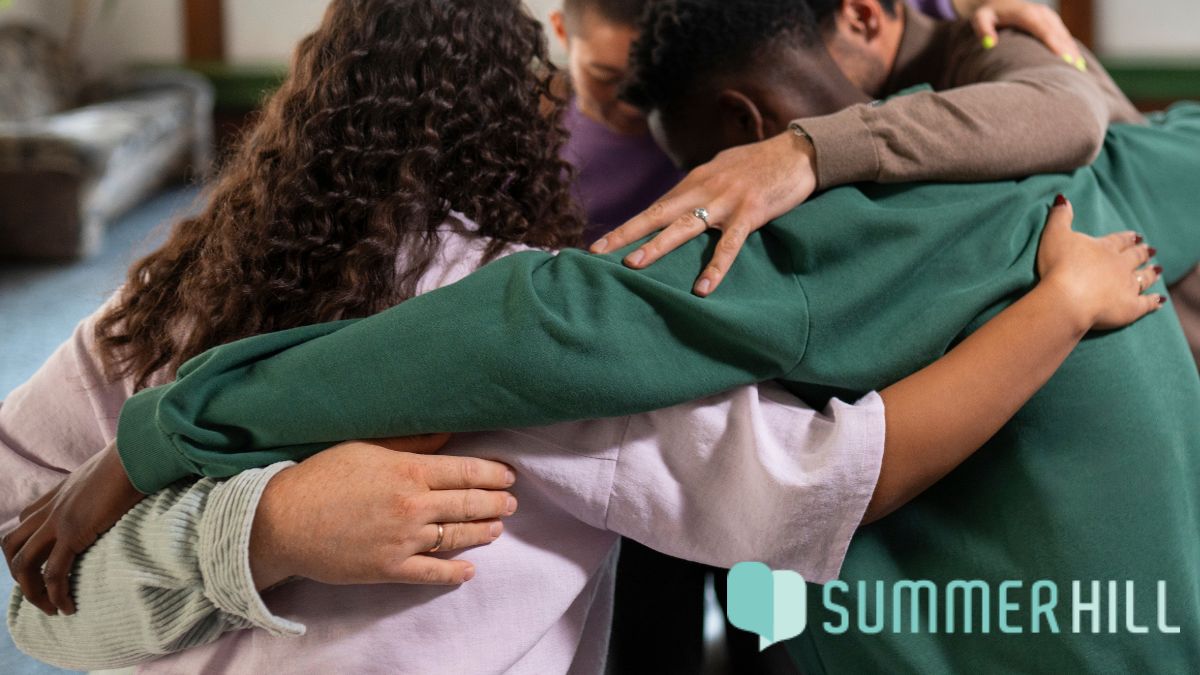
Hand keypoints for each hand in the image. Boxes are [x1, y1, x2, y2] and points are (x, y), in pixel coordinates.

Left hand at [2, 443, 144, 615]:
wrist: (137, 453)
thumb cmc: (133, 459)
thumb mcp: (109, 473)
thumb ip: (104, 486)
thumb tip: (123, 490)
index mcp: (58, 493)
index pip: (25, 521)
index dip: (27, 546)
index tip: (45, 564)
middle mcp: (50, 508)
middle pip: (12, 545)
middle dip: (20, 573)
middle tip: (41, 592)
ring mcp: (58, 521)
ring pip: (23, 563)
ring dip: (32, 591)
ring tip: (51, 608)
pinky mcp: (72, 533)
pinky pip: (53, 573)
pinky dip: (56, 594)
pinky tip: (68, 607)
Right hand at [249, 434, 517, 588]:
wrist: (283, 521)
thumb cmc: (322, 476)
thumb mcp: (367, 447)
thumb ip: (412, 442)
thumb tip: (448, 432)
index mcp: (409, 472)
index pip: (467, 471)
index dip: (494, 474)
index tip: (508, 475)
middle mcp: (413, 507)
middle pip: (469, 504)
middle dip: (497, 503)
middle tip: (511, 502)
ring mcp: (404, 540)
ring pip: (457, 538)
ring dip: (483, 533)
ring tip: (497, 529)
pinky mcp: (390, 568)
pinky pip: (432, 573)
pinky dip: (455, 573)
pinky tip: (470, 570)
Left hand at [590, 131, 816, 296]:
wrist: (798, 152)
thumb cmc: (758, 164)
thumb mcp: (721, 170)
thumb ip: (699, 187)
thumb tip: (678, 204)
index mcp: (694, 181)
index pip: (655, 207)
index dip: (627, 226)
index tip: (601, 245)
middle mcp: (703, 189)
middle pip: (657, 214)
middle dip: (626, 234)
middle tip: (598, 253)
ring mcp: (726, 202)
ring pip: (685, 227)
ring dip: (657, 246)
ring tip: (633, 265)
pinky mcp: (750, 213)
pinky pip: (729, 245)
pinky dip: (716, 268)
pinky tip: (702, 289)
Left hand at [964, 0, 1082, 67]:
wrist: (999, 2)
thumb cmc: (988, 14)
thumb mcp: (980, 18)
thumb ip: (983, 29)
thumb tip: (990, 43)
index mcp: (1026, 14)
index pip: (1043, 30)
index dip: (1054, 44)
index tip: (1064, 59)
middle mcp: (1041, 14)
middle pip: (1058, 35)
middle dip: (1068, 51)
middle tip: (1076, 71)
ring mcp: (1049, 18)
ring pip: (1064, 36)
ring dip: (1073, 52)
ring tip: (1080, 72)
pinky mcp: (1052, 22)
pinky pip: (1064, 37)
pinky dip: (1071, 49)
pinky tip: (1077, 65)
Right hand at [1036, 195, 1163, 330]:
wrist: (1067, 298)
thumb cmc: (1058, 266)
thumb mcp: (1054, 235)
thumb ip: (1060, 217)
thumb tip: (1062, 198)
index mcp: (1104, 248)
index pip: (1119, 240)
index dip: (1127, 238)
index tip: (1136, 236)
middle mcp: (1120, 265)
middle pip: (1134, 257)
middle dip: (1142, 252)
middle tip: (1150, 250)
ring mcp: (1127, 286)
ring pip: (1143, 278)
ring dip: (1150, 273)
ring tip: (1157, 270)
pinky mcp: (1130, 308)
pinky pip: (1146, 304)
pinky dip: (1154, 302)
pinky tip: (1159, 301)